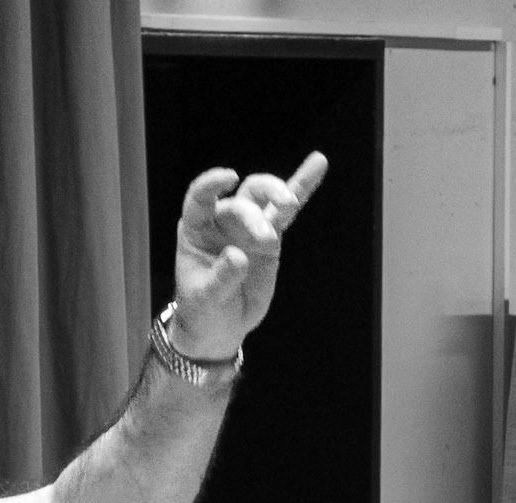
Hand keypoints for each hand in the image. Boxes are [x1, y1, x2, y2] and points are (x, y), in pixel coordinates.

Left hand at [170, 152, 327, 359]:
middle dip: (255, 217)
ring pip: (263, 197)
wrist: (220, 326)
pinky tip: (318, 164)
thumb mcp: (205, 300)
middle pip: (242, 202)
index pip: (201, 198)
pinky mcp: (270, 237)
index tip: (231, 177)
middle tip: (266, 239)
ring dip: (278, 193)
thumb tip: (239, 256)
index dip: (212, 184)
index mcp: (197, 230)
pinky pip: (287, 211)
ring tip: (289, 203)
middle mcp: (222, 221)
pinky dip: (302, 187)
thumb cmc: (204, 310)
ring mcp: (247, 226)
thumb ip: (221, 279)